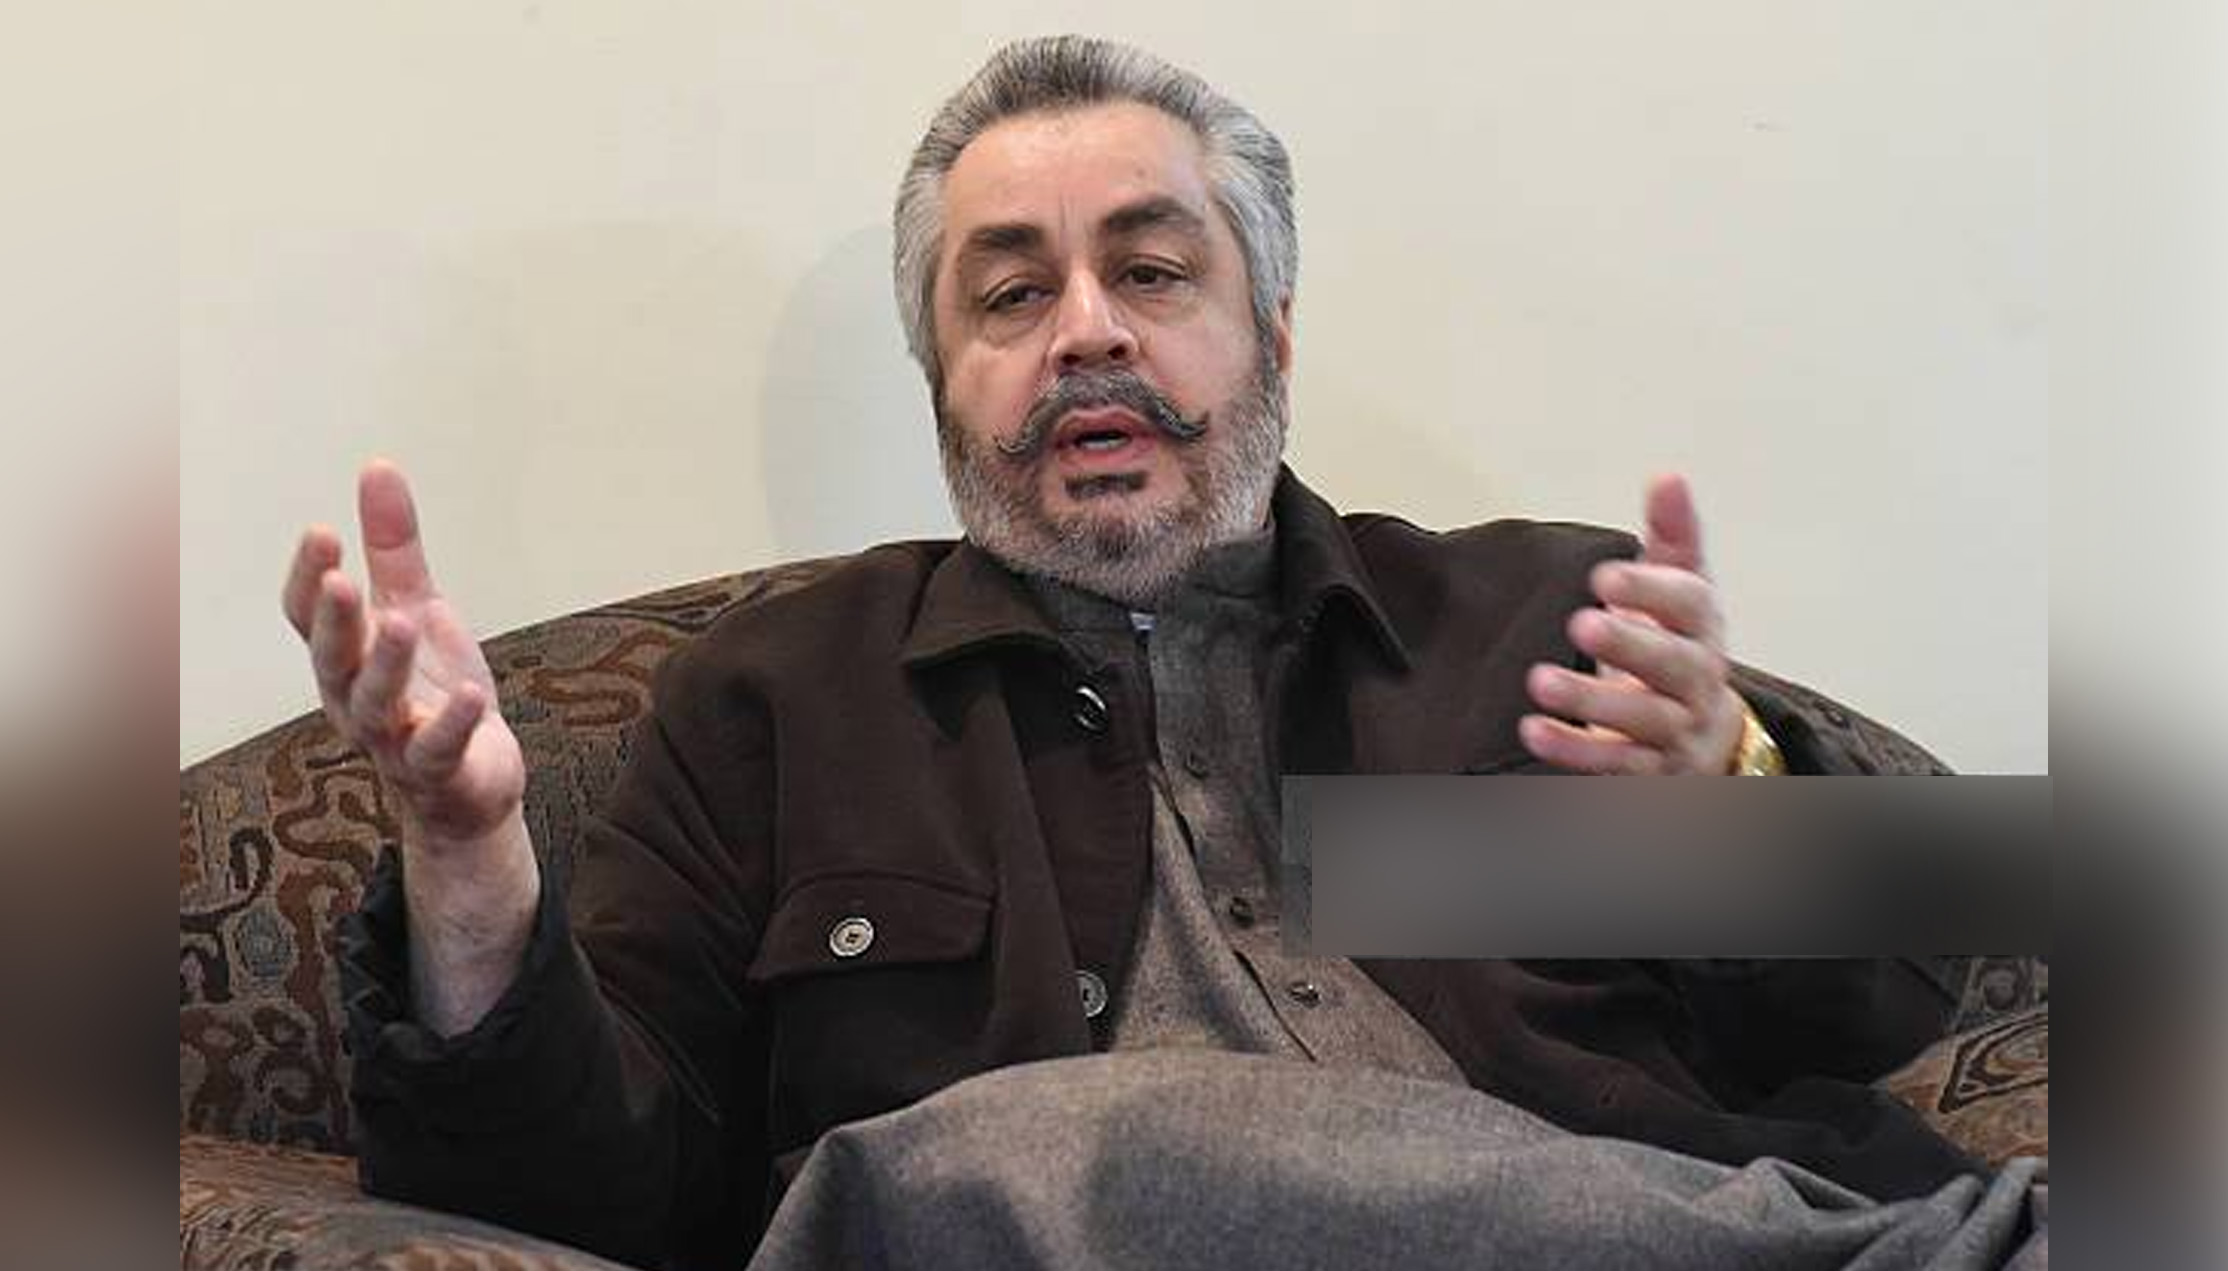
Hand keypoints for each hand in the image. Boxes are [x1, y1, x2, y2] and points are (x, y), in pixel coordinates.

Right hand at [281, 460, 525, 845]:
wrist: (470, 783)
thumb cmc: (432, 693)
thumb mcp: (415, 607)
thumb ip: (395, 547)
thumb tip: (377, 467)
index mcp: (345, 656)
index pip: (308, 616)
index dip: (308, 578)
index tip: (321, 531)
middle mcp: (355, 699)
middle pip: (332, 659)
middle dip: (334, 619)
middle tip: (339, 577)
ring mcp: (394, 740)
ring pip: (377, 704)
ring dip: (386, 663)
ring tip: (402, 623)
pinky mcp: (437, 771)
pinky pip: (437, 750)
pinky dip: (452, 723)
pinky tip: (471, 695)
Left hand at [1519, 474, 1745, 774]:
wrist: (1703, 733)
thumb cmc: (1677, 647)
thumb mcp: (1680, 586)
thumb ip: (1671, 534)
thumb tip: (1668, 477)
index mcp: (1701, 628)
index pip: (1689, 605)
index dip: (1651, 590)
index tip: (1603, 575)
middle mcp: (1695, 680)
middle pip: (1673, 666)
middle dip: (1630, 645)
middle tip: (1580, 623)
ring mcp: (1675, 730)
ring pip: (1643, 721)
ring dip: (1591, 702)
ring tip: (1540, 681)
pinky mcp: (1650, 771)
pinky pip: (1616, 765)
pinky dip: (1575, 751)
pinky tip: (1534, 730)